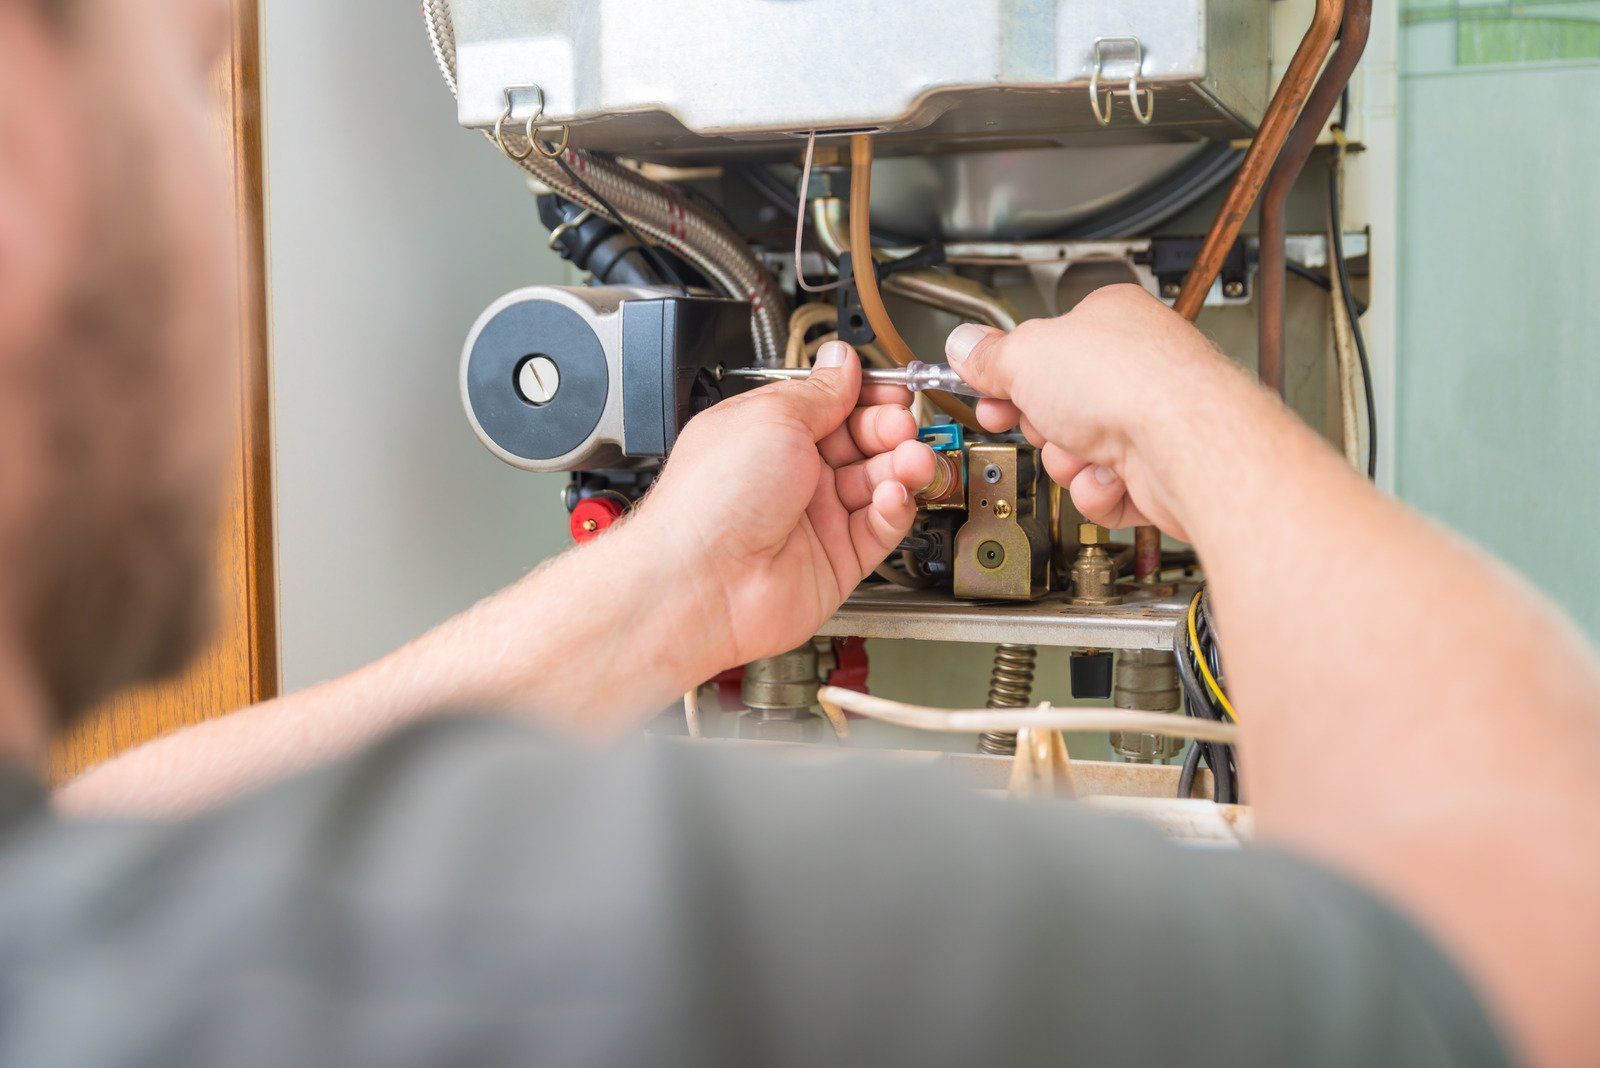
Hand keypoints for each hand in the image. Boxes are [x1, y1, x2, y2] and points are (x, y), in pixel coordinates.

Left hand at [632, 340, 935, 669]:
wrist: (701, 582)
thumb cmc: (711, 500)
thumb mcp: (772, 417)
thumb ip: (819, 391)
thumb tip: (841, 360)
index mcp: (769, 433)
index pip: (833, 405)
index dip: (867, 396)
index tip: (893, 391)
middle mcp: (792, 475)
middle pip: (862, 442)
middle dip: (889, 429)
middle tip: (902, 426)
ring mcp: (815, 518)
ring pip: (878, 484)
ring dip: (901, 466)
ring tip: (910, 460)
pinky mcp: (837, 560)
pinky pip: (880, 528)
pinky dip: (894, 509)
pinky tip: (892, 495)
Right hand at [944, 284, 1249, 542]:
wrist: (1185, 445)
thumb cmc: (1129, 383)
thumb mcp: (1026, 356)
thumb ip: (989, 356)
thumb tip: (963, 346)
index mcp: (1108, 319)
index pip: (1043, 346)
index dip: (1007, 372)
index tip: (984, 387)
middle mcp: (1134, 366)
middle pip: (1055, 404)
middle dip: (1040, 423)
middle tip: (1038, 420)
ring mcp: (1149, 419)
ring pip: (1074, 453)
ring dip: (1068, 460)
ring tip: (1085, 449)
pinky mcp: (1158, 471)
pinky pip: (1101, 489)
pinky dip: (1098, 490)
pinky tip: (1112, 476)